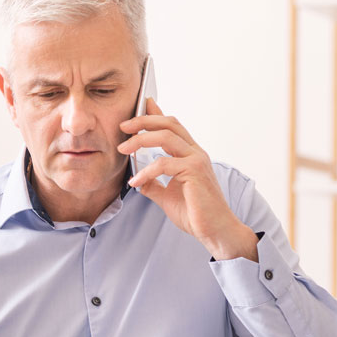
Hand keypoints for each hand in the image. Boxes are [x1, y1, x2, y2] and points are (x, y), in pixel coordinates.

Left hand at [118, 98, 257, 261]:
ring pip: (166, 137)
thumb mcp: (167, 196)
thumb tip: (139, 179)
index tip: (140, 105)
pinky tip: (135, 182)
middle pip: (169, 124)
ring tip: (122, 149)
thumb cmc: (195, 214)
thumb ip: (154, 184)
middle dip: (144, 120)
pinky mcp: (194, 172)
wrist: (214, 231)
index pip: (172, 126)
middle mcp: (195, 152)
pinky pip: (164, 163)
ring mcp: (197, 160)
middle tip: (123, 126)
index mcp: (190, 154)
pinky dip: (146, 171)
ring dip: (141, 140)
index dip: (155, 114)